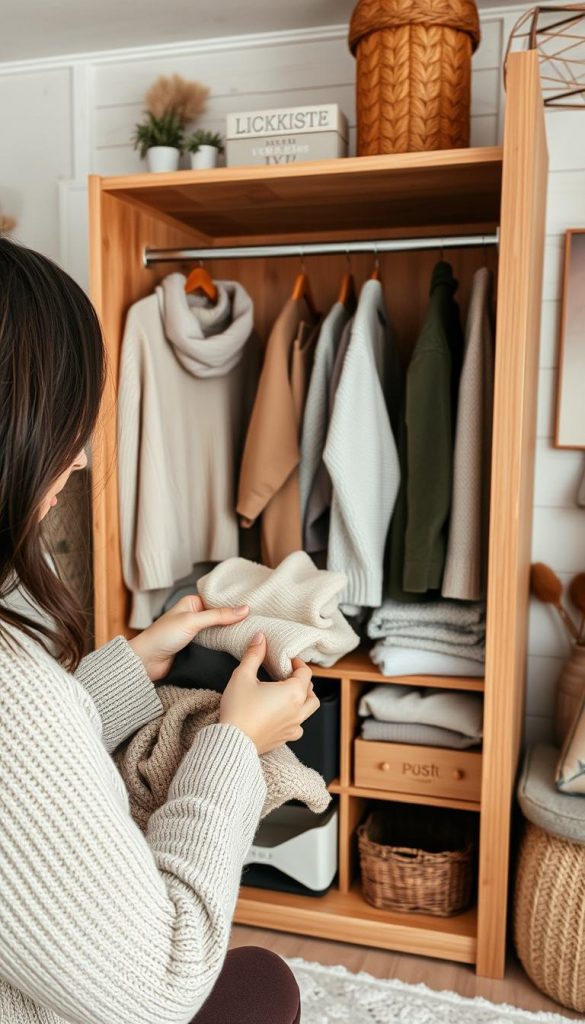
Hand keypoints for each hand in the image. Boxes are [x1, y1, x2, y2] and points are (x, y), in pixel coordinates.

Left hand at [129, 595, 248, 681]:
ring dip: (230, 632)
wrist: (146, 661)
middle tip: (257, 620)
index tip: (255, 606)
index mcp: (192, 602)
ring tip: (252, 631)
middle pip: (220, 615)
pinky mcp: (196, 647)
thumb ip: (219, 616)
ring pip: (218, 630)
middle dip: (235, 618)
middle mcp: (194, 615)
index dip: (235, 603)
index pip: (219, 600)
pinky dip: (224, 643)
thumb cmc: (162, 636)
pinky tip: (237, 643)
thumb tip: (244, 609)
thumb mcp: (192, 621)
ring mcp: (196, 632)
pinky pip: (214, 642)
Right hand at [219, 632, 319, 754]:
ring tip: (287, 694)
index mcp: (293, 693)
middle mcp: (298, 711)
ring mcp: (293, 727)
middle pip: (311, 692)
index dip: (298, 664)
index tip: (288, 661)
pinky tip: (281, 715)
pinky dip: (295, 718)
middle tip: (288, 676)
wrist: (232, 742)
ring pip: (308, 710)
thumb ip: (254, 655)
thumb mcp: (243, 676)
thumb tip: (260, 638)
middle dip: (302, 682)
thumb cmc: (238, 710)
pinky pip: (298, 727)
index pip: (306, 673)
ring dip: (302, 700)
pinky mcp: (285, 739)